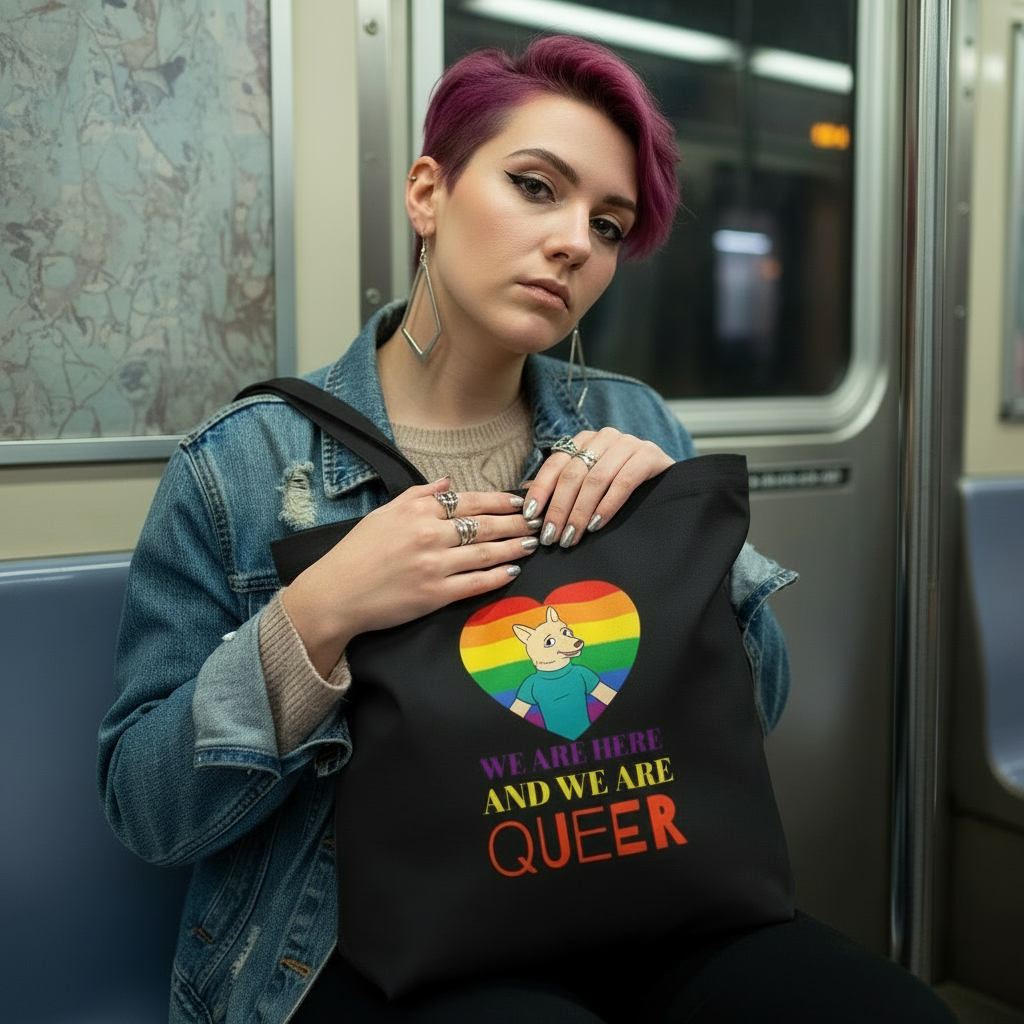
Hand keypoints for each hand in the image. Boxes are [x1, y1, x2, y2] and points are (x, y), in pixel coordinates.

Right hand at [282, 478, 536, 675]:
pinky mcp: (435, 594)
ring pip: (485, 553)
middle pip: (484, 525)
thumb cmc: (357, 552)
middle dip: (515, 523)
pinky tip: (513, 571)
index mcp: (418, 511)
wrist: (336, 593)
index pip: (469, 501)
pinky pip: (475, 583)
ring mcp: (434, 565)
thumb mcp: (384, 512)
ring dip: (513, 547)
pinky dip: (497, 576)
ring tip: (532, 543)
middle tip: (537, 522)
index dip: (499, 502)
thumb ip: (418, 495)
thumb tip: (449, 482)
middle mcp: (429, 534)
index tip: (519, 503)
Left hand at [522, 429, 673, 548]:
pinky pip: (623, 482)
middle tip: (551, 536)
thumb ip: (562, 487)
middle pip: (573, 474)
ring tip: (572, 537)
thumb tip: (527, 501)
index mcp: (584, 440)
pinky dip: (607, 506)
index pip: (555, 464)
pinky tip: (597, 525)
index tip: (530, 516)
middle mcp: (604, 437)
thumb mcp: (589, 482)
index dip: (540, 490)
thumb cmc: (621, 483)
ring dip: (580, 512)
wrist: (667, 478)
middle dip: (559, 509)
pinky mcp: (649, 455)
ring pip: (595, 480)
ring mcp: (627, 443)